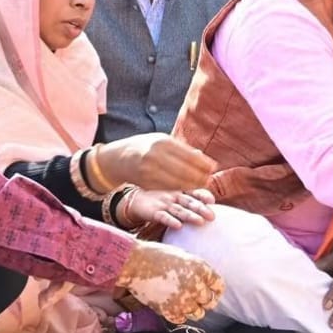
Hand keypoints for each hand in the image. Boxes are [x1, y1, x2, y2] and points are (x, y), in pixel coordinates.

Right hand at [97, 134, 215, 191]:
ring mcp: (149, 170)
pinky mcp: (145, 183)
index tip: (213, 168)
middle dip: (199, 177)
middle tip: (209, 180)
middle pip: (184, 170)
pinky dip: (179, 190)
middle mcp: (156, 155)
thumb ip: (181, 149)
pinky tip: (187, 191)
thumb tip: (202, 157)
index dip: (202, 163)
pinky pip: (167, 188)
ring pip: (177, 182)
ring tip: (201, 187)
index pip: (188, 155)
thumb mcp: (162, 141)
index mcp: (162, 142)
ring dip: (192, 186)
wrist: (119, 158)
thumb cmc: (145, 147)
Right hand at [115, 241, 222, 324]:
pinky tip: (172, 306)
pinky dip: (178, 314)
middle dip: (205, 300)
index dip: (216, 290)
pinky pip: (181, 319)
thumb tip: (206, 282)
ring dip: (193, 309)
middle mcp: (195, 285)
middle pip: (210, 301)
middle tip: (197, 299)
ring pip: (198, 313)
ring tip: (183, 302)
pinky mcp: (169, 310)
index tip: (212, 292)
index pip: (219, 285)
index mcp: (200, 268)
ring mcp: (183, 300)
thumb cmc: (156, 255)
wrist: (134, 263)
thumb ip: (197, 269)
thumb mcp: (183, 256)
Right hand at [125, 188, 215, 229]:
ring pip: (179, 210)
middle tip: (212, 216)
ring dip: (189, 216)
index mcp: (181, 191)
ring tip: (200, 222)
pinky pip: (163, 217)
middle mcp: (174, 196)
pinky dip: (170, 221)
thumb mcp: (177, 197)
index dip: (203, 195)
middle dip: (201, 208)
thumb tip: (213, 207)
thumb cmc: (163, 200)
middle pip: (189, 202)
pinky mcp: (154, 212)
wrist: (137, 200)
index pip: (194, 191)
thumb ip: (192, 200)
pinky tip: (178, 226)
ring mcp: (164, 204)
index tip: (212, 200)